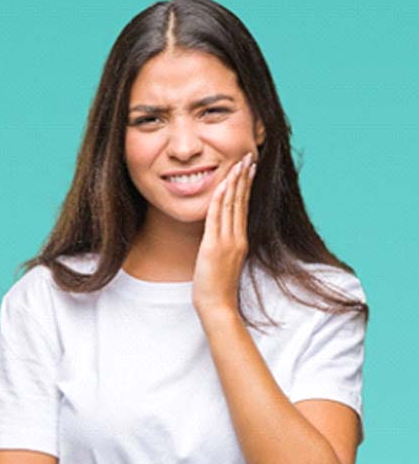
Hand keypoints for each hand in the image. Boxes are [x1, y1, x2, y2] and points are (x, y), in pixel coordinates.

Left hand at [192, 150, 257, 316]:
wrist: (218, 306)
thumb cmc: (218, 289)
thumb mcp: (223, 263)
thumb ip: (224, 247)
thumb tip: (218, 236)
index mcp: (240, 242)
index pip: (244, 208)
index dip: (246, 187)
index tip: (249, 170)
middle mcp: (237, 239)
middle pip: (241, 202)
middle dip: (244, 178)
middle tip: (248, 157)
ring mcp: (227, 242)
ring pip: (232, 206)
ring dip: (235, 182)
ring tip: (239, 163)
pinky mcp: (214, 247)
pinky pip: (217, 218)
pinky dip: (220, 199)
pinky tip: (222, 184)